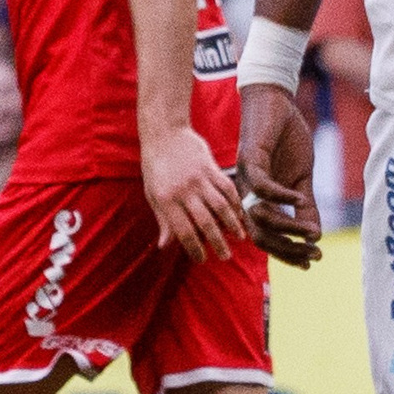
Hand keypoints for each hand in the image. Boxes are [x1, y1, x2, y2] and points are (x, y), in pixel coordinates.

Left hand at [141, 123, 248, 260]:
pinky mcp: (211, 168)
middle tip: (225, 257)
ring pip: (220, 207)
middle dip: (217, 243)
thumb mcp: (153, 195)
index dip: (194, 249)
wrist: (165, 134)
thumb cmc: (156, 167)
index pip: (183, 231)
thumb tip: (165, 246)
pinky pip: (227, 189)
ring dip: (231, 225)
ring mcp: (199, 179)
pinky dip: (236, 203)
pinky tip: (240, 214)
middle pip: (205, 222)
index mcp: (166, 200)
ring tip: (239, 238)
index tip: (202, 259)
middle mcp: (183, 191)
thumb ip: (163, 220)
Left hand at [237, 80, 322, 268]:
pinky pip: (262, 187)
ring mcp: (246, 179)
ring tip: (310, 231)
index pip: (268, 238)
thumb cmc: (287, 139)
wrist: (276, 103)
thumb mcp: (302, 177)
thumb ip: (307, 205)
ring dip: (285, 227)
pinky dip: (281, 197)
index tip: (310, 262)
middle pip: (259, 236)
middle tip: (313, 255)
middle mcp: (248, 196)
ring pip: (258, 217)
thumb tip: (316, 234)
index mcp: (259, 203)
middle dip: (286, 249)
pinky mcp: (250, 160)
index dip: (287, 253)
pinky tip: (300, 199)